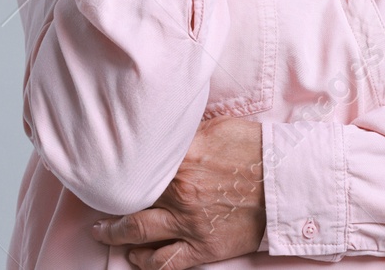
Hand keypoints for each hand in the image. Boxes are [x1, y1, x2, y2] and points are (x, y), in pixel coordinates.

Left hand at [89, 116, 265, 269]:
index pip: (135, 163)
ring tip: (103, 231)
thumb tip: (163, 132)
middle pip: (128, 198)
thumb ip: (185, 133)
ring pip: (137, 232)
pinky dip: (145, 261)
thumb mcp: (217, 127)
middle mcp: (179, 191)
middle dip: (107, 200)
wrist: (289, 182)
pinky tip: (135, 257)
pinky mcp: (203, 247)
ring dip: (114, 233)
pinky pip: (165, 262)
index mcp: (181, 157)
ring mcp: (189, 222)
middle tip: (96, 198)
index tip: (104, 166)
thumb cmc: (257, 149)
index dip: (116, 166)